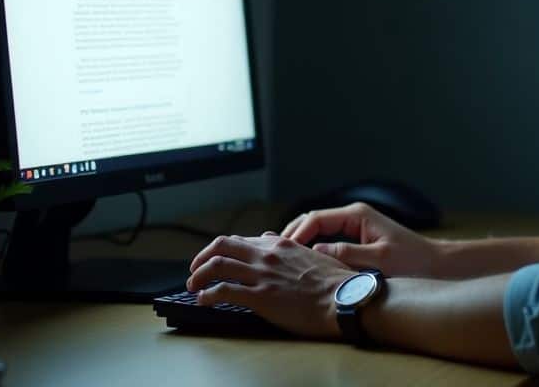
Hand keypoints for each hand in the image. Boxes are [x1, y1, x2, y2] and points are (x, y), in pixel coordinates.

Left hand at [186, 232, 354, 338]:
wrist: (344, 299)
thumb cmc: (336, 282)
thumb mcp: (313, 255)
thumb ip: (290, 248)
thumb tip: (272, 239)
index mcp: (280, 245)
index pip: (242, 240)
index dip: (224, 249)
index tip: (218, 258)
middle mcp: (267, 255)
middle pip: (222, 245)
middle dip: (203, 256)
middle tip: (196, 268)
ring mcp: (262, 275)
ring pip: (218, 265)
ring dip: (199, 275)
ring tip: (193, 285)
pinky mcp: (260, 297)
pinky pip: (224, 291)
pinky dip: (208, 295)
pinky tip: (204, 300)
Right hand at [280, 202, 442, 276]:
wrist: (434, 265)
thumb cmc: (411, 262)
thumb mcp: (379, 260)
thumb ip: (347, 255)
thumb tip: (315, 252)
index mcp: (357, 215)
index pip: (315, 218)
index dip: (296, 234)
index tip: (281, 251)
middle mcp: (354, 215)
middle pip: (311, 220)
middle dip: (292, 235)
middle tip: (273, 254)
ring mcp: (354, 225)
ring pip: (317, 229)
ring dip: (300, 241)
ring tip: (281, 258)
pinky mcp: (356, 237)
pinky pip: (327, 238)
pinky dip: (312, 247)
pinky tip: (301, 262)